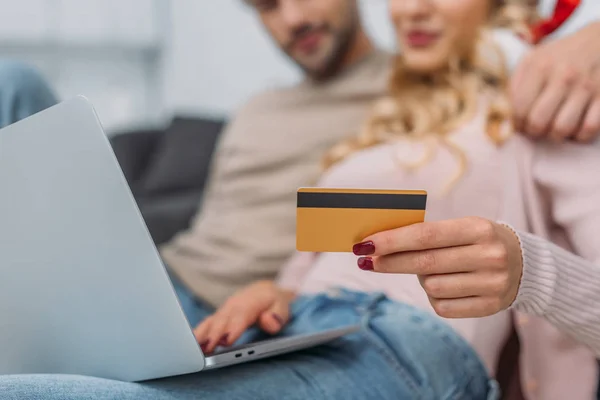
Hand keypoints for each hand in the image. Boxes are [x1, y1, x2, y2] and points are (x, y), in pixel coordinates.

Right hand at [193, 281, 294, 352]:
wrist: (264, 291)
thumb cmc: (274, 302)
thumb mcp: (283, 307)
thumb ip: (277, 315)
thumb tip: (268, 321)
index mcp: (252, 300)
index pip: (242, 314)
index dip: (233, 327)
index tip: (226, 341)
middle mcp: (235, 303)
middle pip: (223, 319)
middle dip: (213, 334)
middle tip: (205, 350)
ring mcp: (225, 309)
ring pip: (211, 321)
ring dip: (202, 334)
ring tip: (192, 349)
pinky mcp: (219, 315)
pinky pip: (207, 324)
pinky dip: (198, 333)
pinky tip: (190, 345)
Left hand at [353, 217, 522, 317]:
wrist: (525, 265)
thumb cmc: (479, 241)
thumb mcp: (462, 227)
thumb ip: (428, 234)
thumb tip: (380, 244)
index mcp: (479, 229)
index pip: (426, 235)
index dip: (392, 240)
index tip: (366, 244)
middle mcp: (489, 256)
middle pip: (424, 263)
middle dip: (389, 262)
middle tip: (365, 260)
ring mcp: (492, 284)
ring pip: (431, 286)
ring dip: (420, 278)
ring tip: (431, 269)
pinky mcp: (490, 307)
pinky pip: (442, 306)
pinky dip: (434, 296)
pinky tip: (444, 286)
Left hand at [511, 22, 599, 141]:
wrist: (599, 41)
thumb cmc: (558, 56)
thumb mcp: (532, 60)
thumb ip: (514, 85)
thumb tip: (500, 113)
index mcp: (539, 66)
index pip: (518, 108)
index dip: (515, 122)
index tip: (518, 123)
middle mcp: (563, 76)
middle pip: (538, 122)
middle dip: (532, 131)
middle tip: (534, 127)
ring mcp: (586, 87)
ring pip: (562, 129)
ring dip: (555, 135)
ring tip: (553, 127)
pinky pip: (588, 129)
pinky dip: (578, 135)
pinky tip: (574, 127)